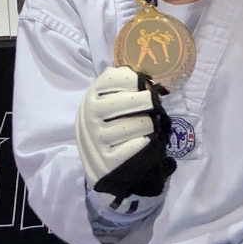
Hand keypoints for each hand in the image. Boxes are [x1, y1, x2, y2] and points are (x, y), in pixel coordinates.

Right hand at [75, 66, 174, 198]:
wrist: (100, 167)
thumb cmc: (109, 128)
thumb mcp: (105, 104)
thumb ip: (119, 87)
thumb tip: (143, 75)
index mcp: (90, 98)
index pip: (111, 78)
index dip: (132, 79)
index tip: (140, 86)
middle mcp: (89, 116)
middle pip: (126, 101)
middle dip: (146, 102)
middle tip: (153, 106)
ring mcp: (97, 139)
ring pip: (137, 125)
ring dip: (148, 125)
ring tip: (147, 128)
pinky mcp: (108, 160)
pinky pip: (137, 145)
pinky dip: (144, 143)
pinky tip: (142, 143)